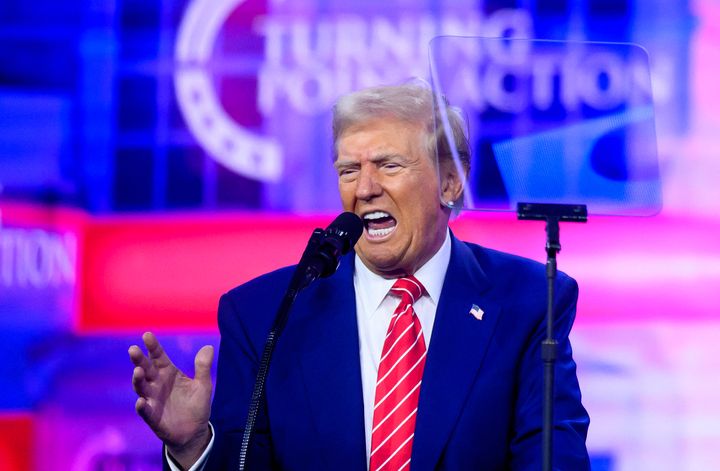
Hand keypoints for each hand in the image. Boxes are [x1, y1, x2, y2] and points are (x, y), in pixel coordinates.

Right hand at [129, 332, 213, 467]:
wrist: (194, 431)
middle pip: (146, 369)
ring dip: (138, 380)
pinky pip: (145, 411)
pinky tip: (140, 401)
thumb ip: (203, 367)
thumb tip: (209, 347)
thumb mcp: (203, 385)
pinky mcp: (152, 416)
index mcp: (168, 373)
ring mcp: (153, 400)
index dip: (153, 346)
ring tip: (138, 371)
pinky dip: (142, 406)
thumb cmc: (196, 405)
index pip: (158, 356)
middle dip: (139, 360)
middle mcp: (157, 384)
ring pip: (141, 387)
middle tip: (133, 349)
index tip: (147, 335)